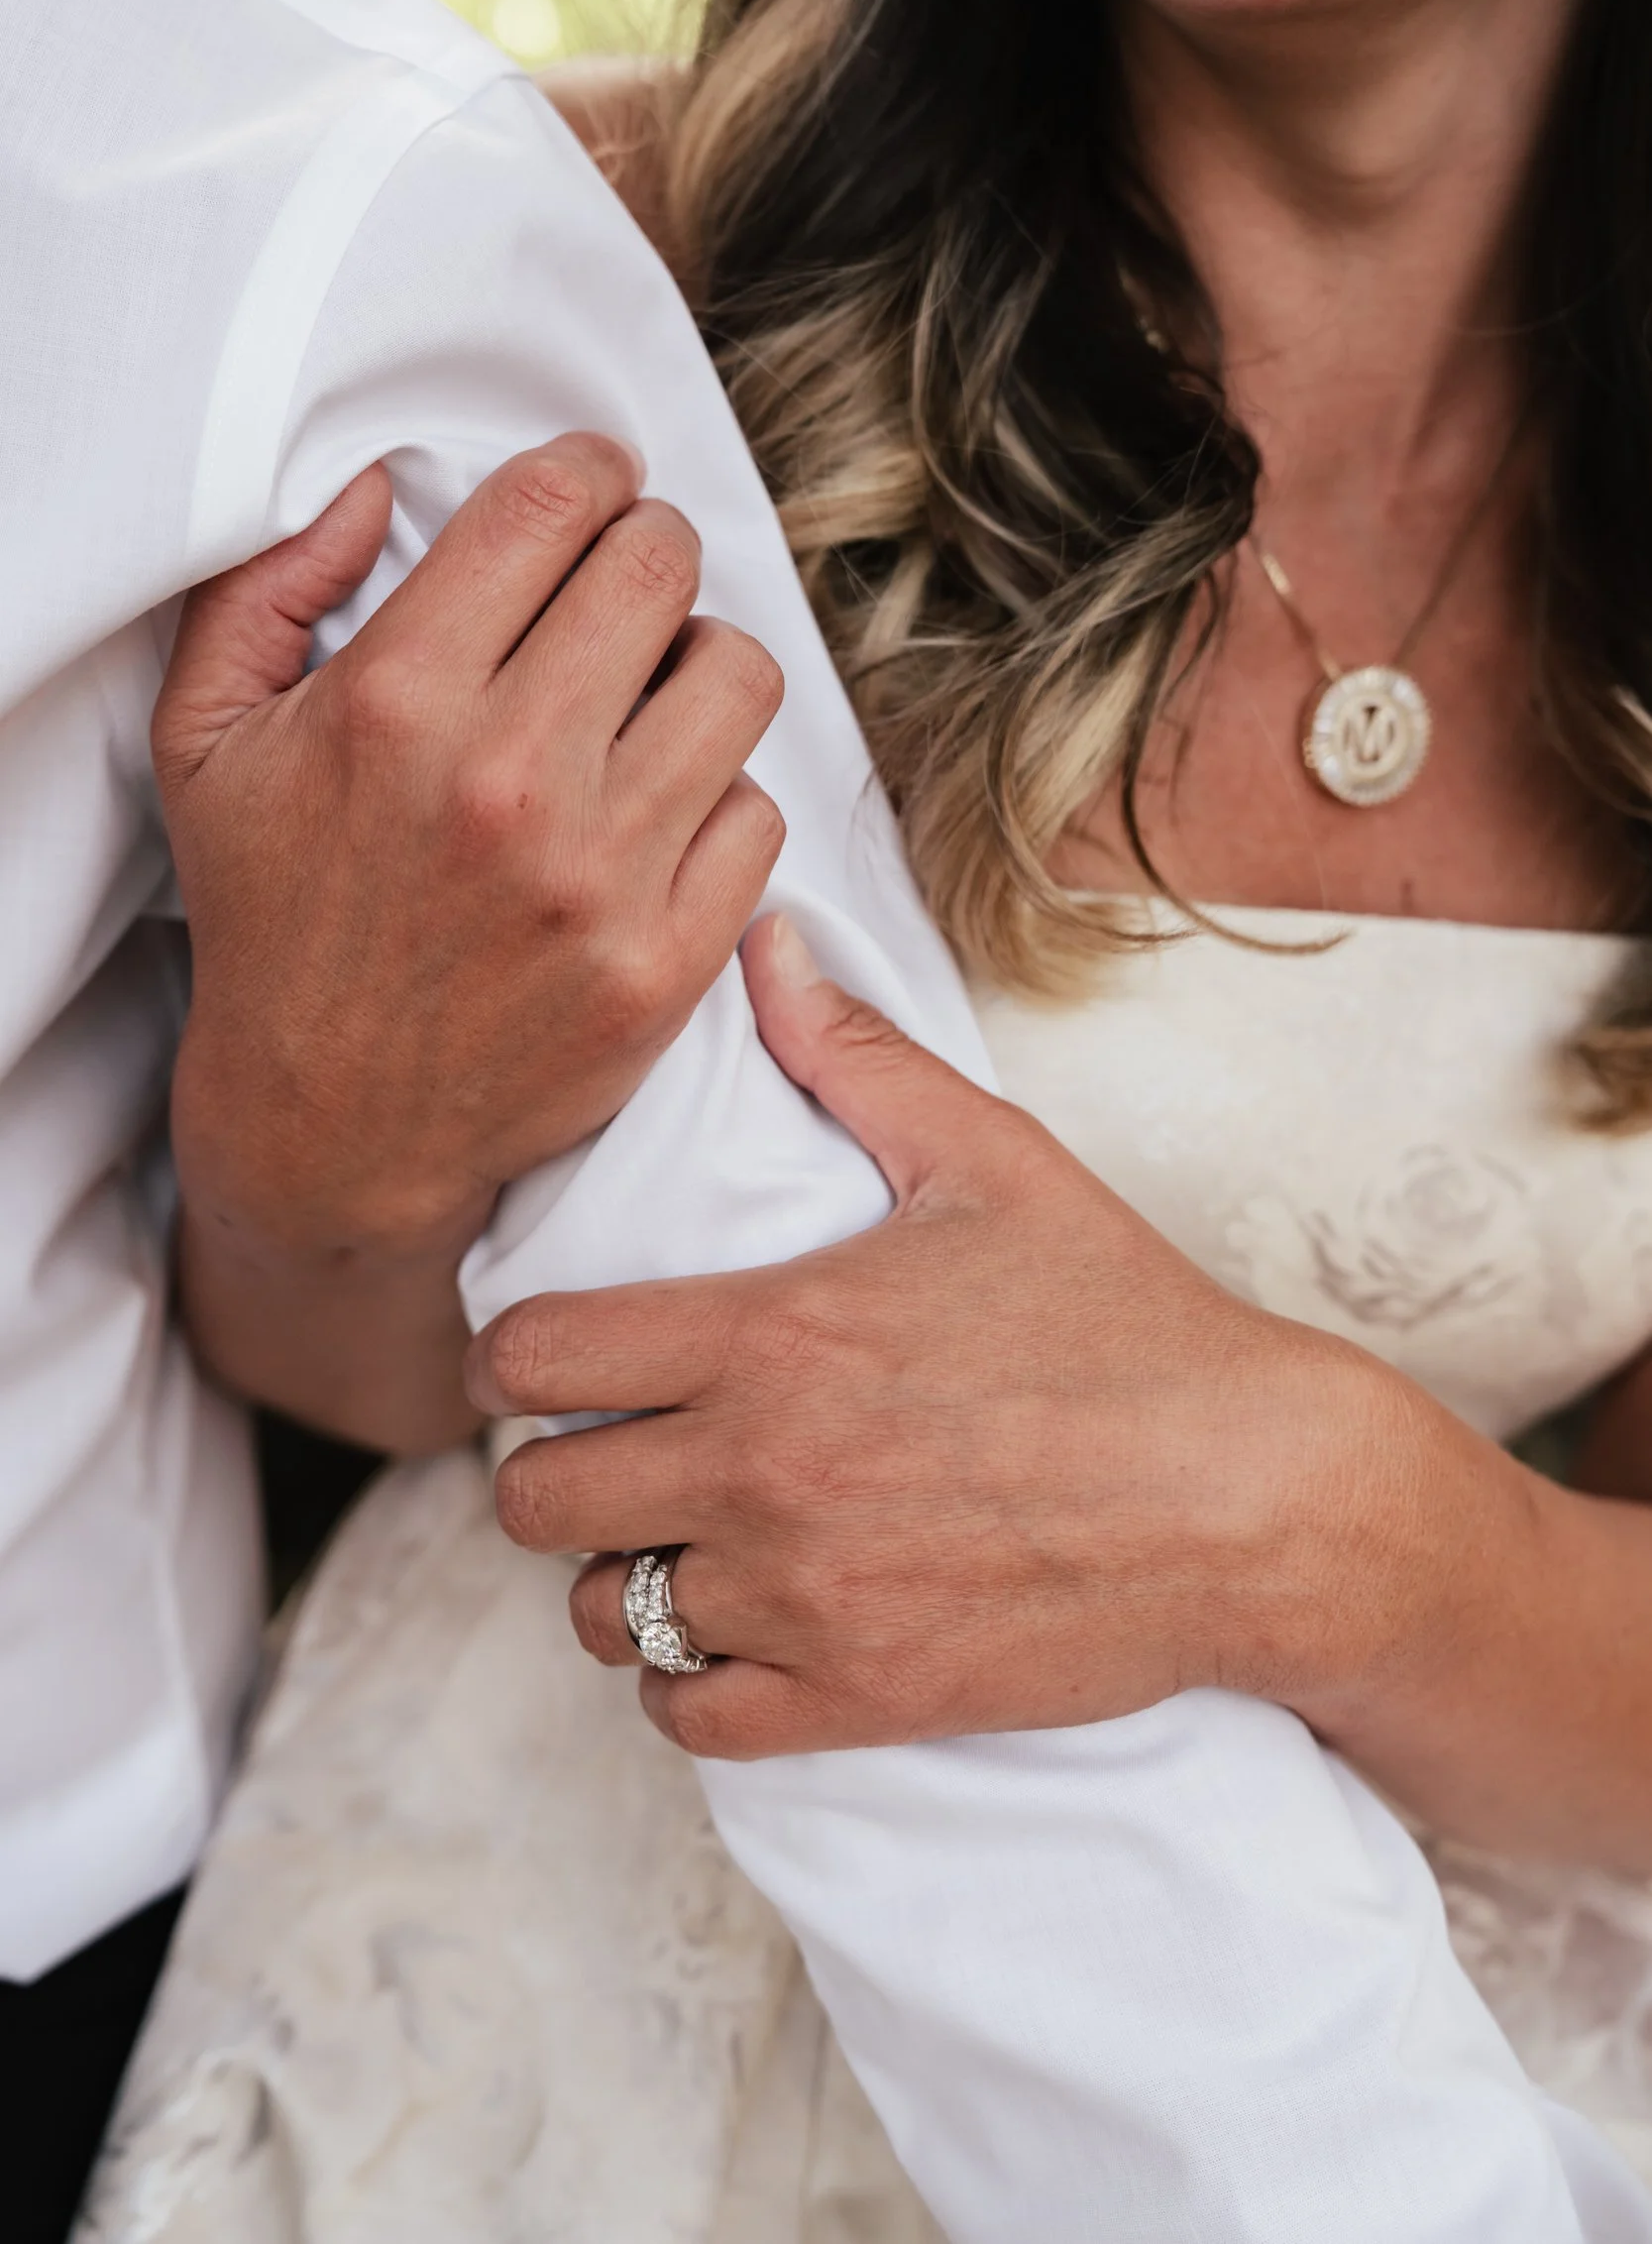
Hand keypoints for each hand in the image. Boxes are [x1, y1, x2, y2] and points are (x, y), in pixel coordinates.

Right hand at [156, 434, 784, 1264]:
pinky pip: (758, 814)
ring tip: (654, 698)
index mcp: (398, 702)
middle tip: (626, 588)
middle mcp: (509, 780)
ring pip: (739, 678)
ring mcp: (600, 879)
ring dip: (703, 668)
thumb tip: (374, 485)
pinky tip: (660, 817)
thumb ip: (267, 586)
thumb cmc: (274, 920)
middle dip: (649, 552)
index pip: (553, 506)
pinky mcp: (666, 963)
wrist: (333, 1127)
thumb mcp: (208, 740)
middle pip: (662, 568)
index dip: (589, 472)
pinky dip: (721, 802)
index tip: (593, 490)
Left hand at [476, 917, 1468, 1758]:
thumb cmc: (1125, 1320)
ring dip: (622, 1576)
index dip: (520, 1355)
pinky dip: (690, 1681)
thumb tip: (766, 943)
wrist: (1254, 1499)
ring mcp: (806, 1595)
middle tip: (615, 1450)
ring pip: (599, 1614)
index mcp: (773, 1331)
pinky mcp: (859, 1696)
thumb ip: (853, 1053)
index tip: (558, 1358)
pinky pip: (686, 1714)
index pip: (530, 1357)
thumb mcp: (992, 1160)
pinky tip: (738, 1631)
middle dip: (553, 1468)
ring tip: (683, 1540)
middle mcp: (764, 1468)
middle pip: (531, 1498)